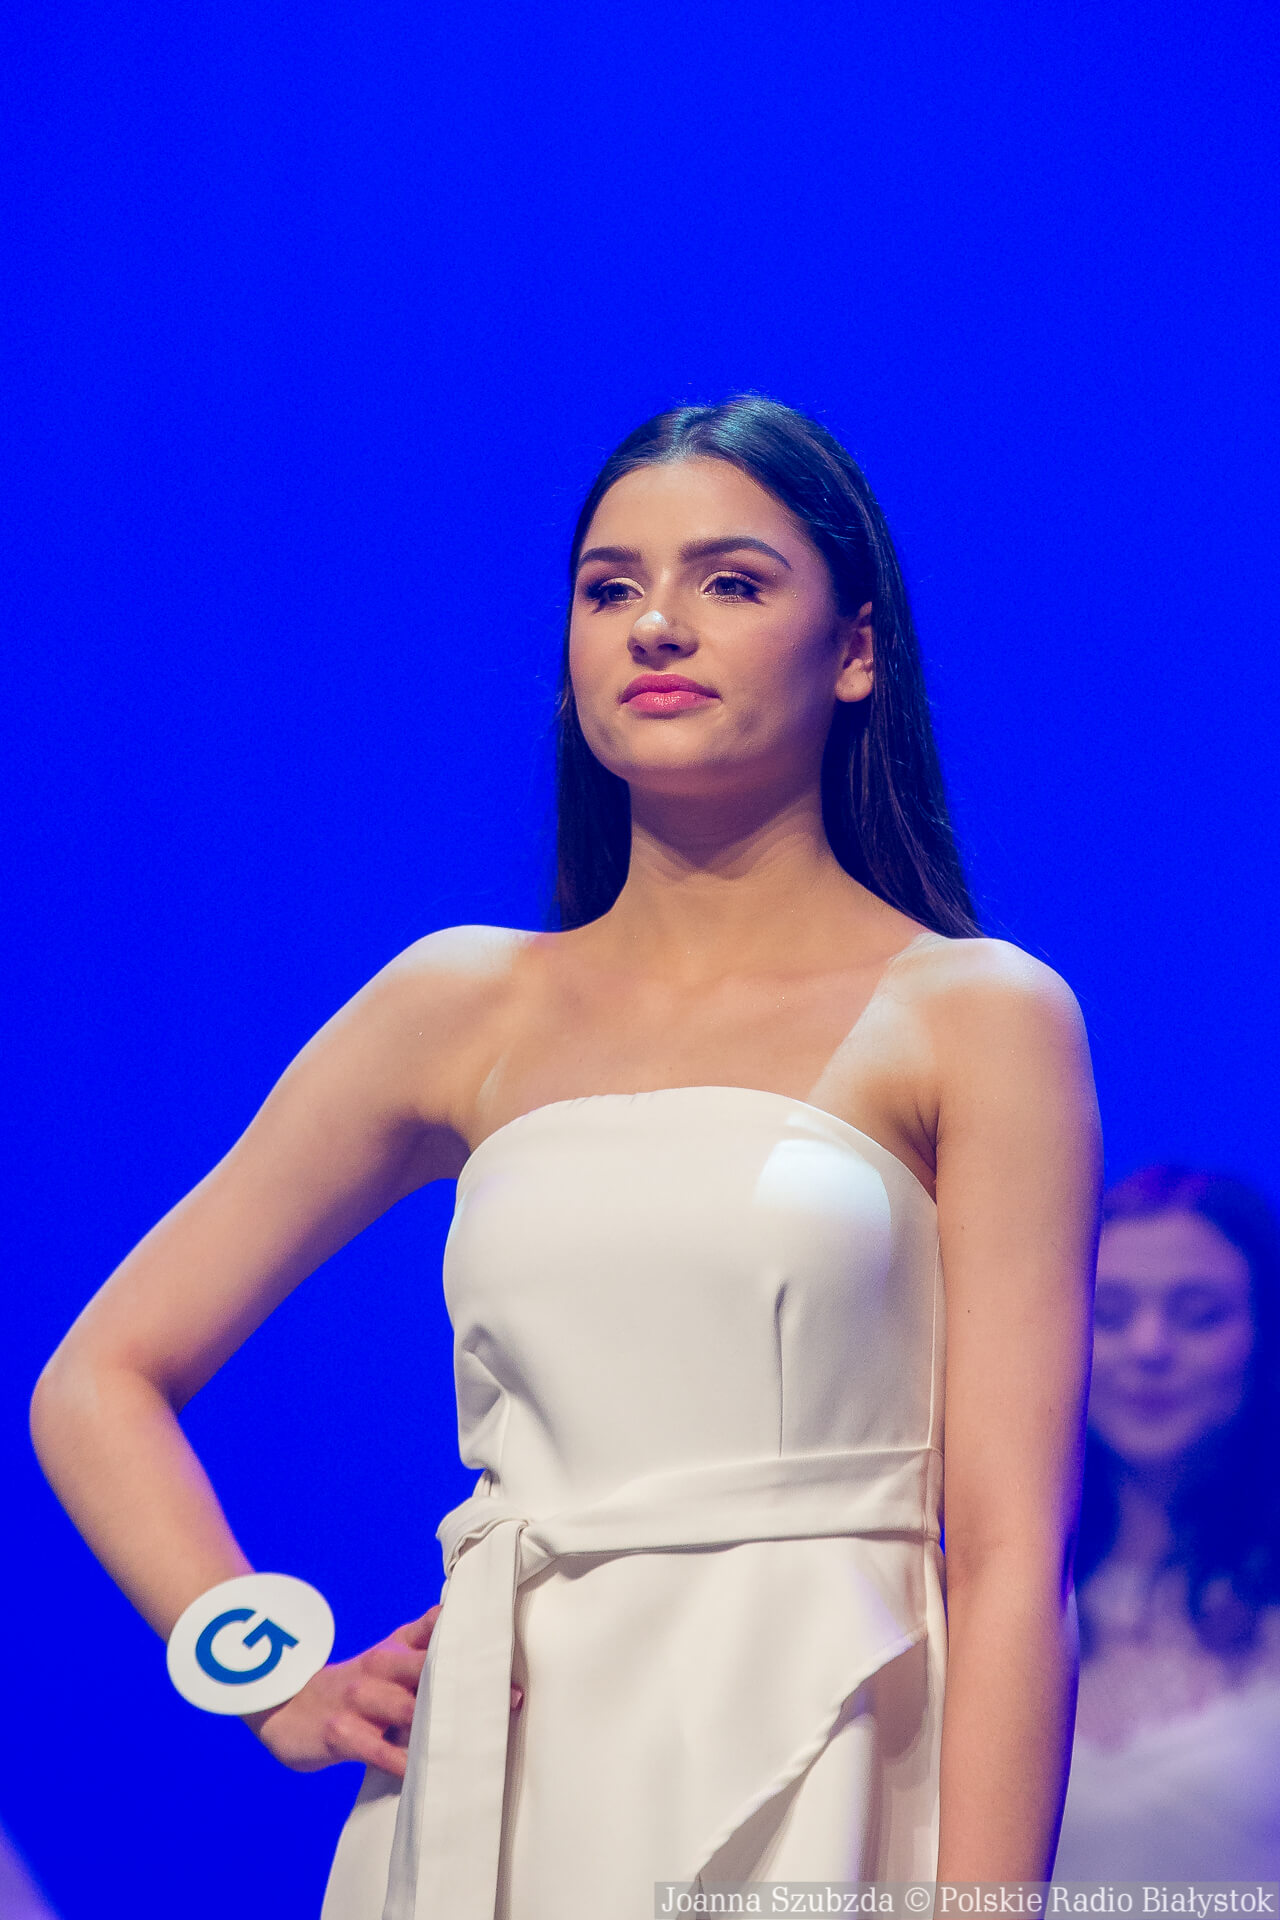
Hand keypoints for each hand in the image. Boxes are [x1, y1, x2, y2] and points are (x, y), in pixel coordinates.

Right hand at [242, 1605, 524, 1780]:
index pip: (437, 1633)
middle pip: (430, 1668)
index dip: (473, 1638)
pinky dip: (406, 1762)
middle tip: (513, 1697)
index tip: (511, 1652)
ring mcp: (359, 1700)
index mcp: (395, 1647)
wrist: (286, 1707)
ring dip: (445, 1722)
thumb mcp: (386, 1653)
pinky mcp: (341, 1734)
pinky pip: (380, 1750)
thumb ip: (425, 1637)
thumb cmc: (353, 1684)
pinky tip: (430, 1771)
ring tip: (482, 1736)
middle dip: (471, 1682)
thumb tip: (464, 1614)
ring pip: (409, 1707)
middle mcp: (379, 1667)